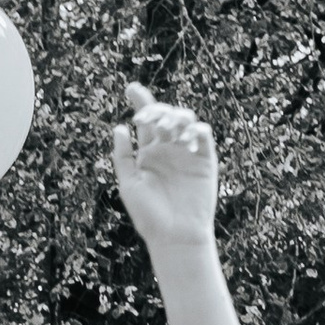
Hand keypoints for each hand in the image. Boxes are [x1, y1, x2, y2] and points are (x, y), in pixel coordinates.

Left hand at [111, 83, 219, 253]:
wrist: (174, 235)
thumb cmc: (148, 215)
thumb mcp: (129, 184)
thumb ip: (123, 157)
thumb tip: (119, 127)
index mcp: (148, 153)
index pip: (145, 121)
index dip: (140, 101)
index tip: (130, 88)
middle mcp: (168, 149)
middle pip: (165, 116)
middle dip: (156, 110)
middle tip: (146, 119)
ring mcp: (187, 152)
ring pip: (184, 120)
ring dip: (174, 118)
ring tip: (165, 131)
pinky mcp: (205, 159)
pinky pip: (202, 135)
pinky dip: (193, 130)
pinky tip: (182, 140)